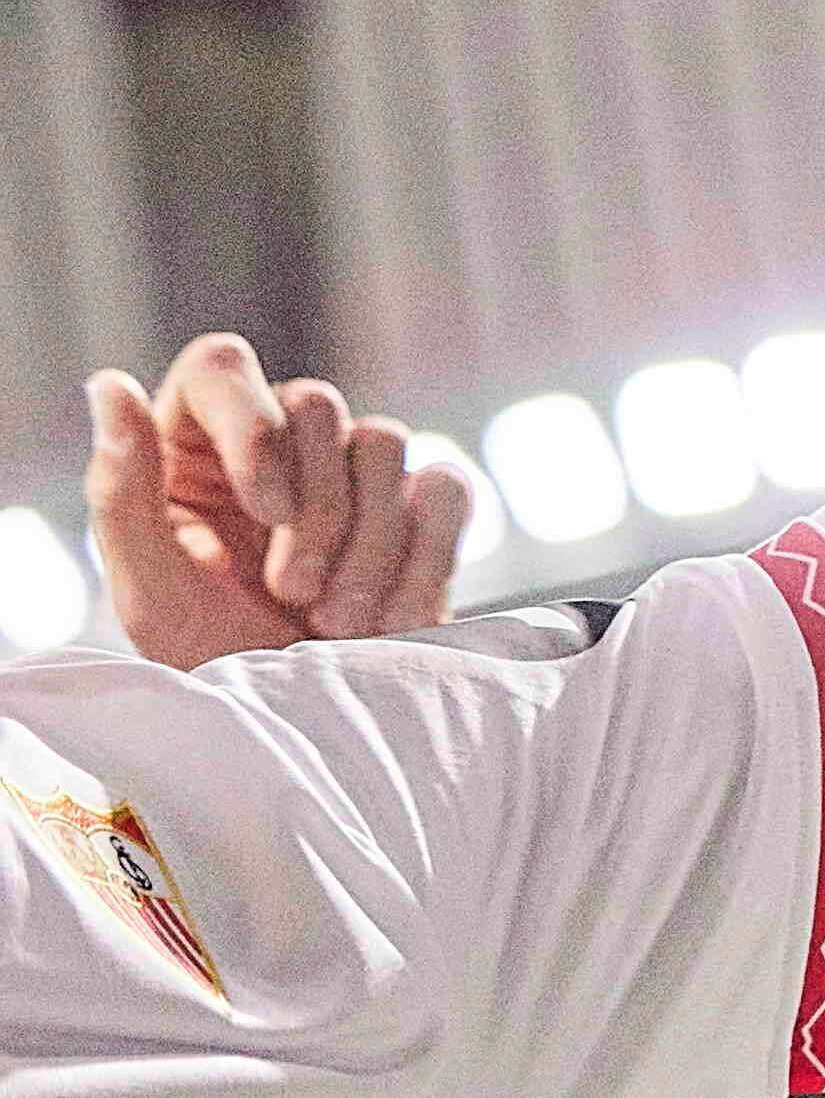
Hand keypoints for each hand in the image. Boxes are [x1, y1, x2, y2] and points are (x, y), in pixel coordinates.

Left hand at [89, 337, 466, 662]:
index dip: (254, 427)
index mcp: (193, 448)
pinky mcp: (420, 508)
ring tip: (339, 624)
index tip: (267, 510)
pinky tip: (391, 619)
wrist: (305, 730)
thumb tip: (109, 385)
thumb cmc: (212, 663)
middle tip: (295, 593)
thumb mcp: (150, 592)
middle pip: (317, 403)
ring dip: (368, 544)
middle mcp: (276, 444)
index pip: (224, 367)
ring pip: (386, 442)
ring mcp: (355, 472)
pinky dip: (424, 559)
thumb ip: (121, 493)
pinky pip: (443, 490)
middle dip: (318, 510)